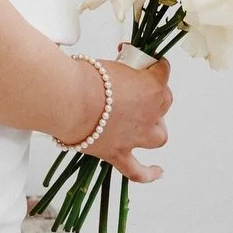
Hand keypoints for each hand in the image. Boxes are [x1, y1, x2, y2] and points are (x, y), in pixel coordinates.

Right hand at [79, 53, 172, 184]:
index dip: (151, 64)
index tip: (139, 59)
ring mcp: (136, 136)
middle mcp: (149, 113)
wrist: (69, 99)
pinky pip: (138, 170)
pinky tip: (156, 172)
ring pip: (158, 136)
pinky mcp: (119, 154)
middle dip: (152, 95)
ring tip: (145, 121)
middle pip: (162, 103)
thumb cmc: (85, 77)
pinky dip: (149, 173)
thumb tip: (111, 77)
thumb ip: (118, 72)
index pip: (162, 71)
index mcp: (151, 86)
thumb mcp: (108, 63)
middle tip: (134, 87)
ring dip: (154, 128)